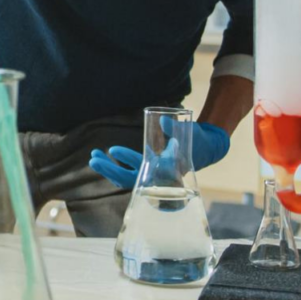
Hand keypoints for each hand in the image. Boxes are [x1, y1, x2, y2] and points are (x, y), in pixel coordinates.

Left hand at [86, 120, 230, 188]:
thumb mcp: (191, 133)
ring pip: (125, 177)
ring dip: (108, 168)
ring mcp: (151, 174)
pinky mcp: (148, 169)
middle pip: (129, 179)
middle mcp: (157, 175)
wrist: (207, 150)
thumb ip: (177, 128)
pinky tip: (103, 155)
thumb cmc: (199, 141)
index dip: (128, 161)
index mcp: (168, 169)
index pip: (144, 169)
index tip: (114, 149)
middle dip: (110, 170)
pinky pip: (127, 173)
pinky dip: (114, 165)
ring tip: (93, 156)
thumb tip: (164, 120)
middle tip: (93, 159)